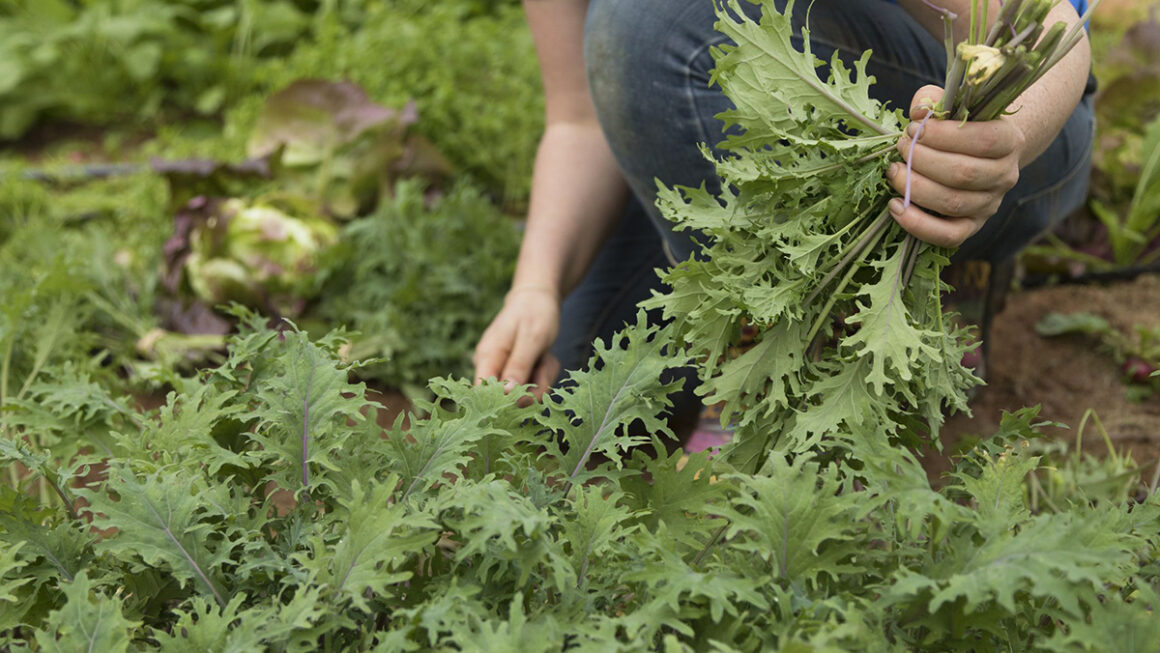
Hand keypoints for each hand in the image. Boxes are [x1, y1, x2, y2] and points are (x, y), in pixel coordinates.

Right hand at [473, 286, 561, 402]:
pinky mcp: (513, 374)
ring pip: (524, 394)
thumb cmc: (533, 313)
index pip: (483, 393)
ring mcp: (502, 371)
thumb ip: (518, 366)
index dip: (504, 403)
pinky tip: (543, 359)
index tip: (528, 396)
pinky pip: (530, 386)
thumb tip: (506, 394)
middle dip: (534, 386)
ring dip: (542, 378)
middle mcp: (490, 367)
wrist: (537, 299)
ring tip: (545, 357)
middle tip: (544, 362)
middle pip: (510, 398)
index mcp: (487, 357)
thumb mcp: (531, 339)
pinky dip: (542, 375)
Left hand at [885, 85, 1024, 247]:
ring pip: (952, 203)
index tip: (914, 127)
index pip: (982, 140)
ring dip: (915, 187)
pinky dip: (918, 224)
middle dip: (922, 159)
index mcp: (1009, 141)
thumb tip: (919, 111)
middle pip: (962, 173)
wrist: (982, 156)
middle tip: (900, 147)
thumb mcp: (953, 106)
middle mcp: (1004, 175)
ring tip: (893, 171)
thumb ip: (935, 100)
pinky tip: (895, 206)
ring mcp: (990, 204)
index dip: (943, 135)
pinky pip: (948, 235)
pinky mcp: (972, 227)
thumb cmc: (961, 127)